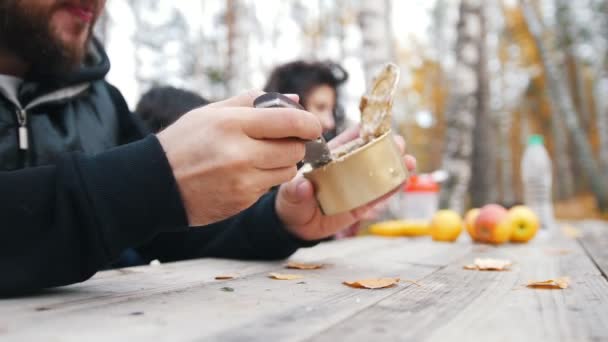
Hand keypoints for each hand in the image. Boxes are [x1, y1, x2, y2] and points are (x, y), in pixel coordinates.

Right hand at [157, 91, 321, 225]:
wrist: (154, 184)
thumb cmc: (184, 141)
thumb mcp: (212, 112)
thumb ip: (254, 102)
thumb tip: (295, 100)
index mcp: (232, 124)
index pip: (290, 123)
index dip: (310, 123)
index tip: (314, 125)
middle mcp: (240, 153)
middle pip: (295, 149)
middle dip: (296, 143)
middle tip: (286, 139)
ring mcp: (242, 181)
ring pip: (288, 170)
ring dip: (284, 162)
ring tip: (262, 155)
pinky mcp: (242, 201)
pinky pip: (270, 186)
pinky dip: (266, 178)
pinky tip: (246, 172)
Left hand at [275, 126, 415, 239]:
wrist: (296, 226)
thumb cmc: (292, 202)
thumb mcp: (290, 196)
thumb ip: (296, 191)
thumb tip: (303, 186)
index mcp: (329, 159)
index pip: (347, 141)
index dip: (363, 131)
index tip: (376, 125)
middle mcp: (346, 169)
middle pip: (370, 152)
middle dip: (385, 145)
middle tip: (397, 143)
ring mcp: (356, 186)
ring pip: (379, 172)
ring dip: (395, 165)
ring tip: (407, 161)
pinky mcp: (362, 204)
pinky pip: (380, 195)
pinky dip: (393, 187)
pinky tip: (404, 180)